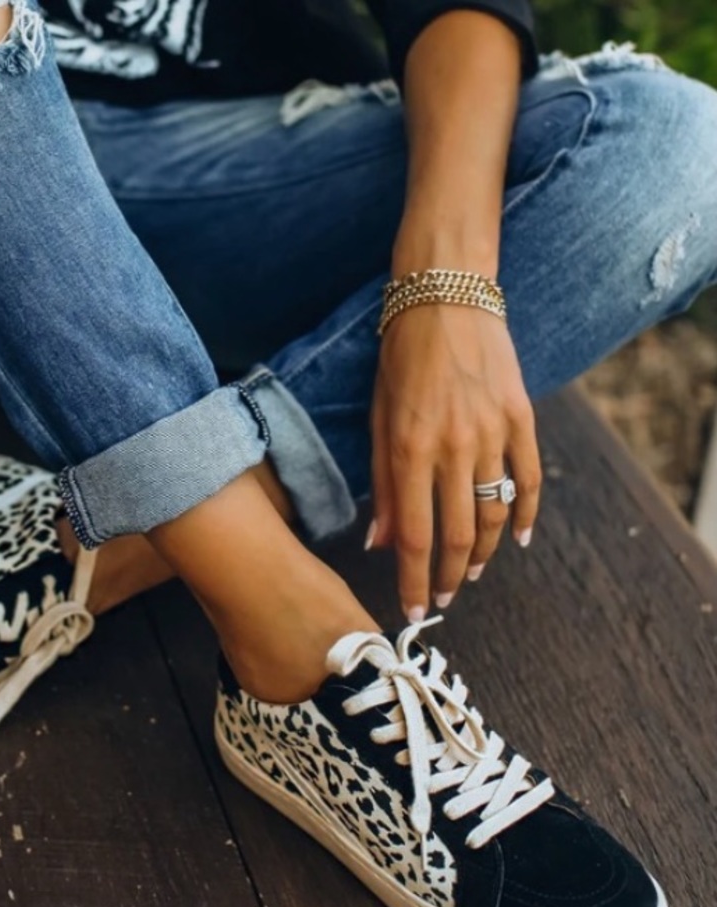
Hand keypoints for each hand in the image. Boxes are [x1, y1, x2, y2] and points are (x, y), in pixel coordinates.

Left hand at [367, 304, 540, 619]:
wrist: (445, 297)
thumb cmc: (399, 358)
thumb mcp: (377, 417)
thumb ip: (379, 482)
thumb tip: (378, 542)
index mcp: (408, 448)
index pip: (412, 534)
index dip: (412, 579)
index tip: (412, 609)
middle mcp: (453, 447)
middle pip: (458, 534)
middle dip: (450, 576)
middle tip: (443, 598)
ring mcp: (493, 432)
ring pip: (495, 514)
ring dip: (485, 554)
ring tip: (472, 573)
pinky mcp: (521, 417)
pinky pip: (529, 480)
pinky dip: (526, 515)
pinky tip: (519, 541)